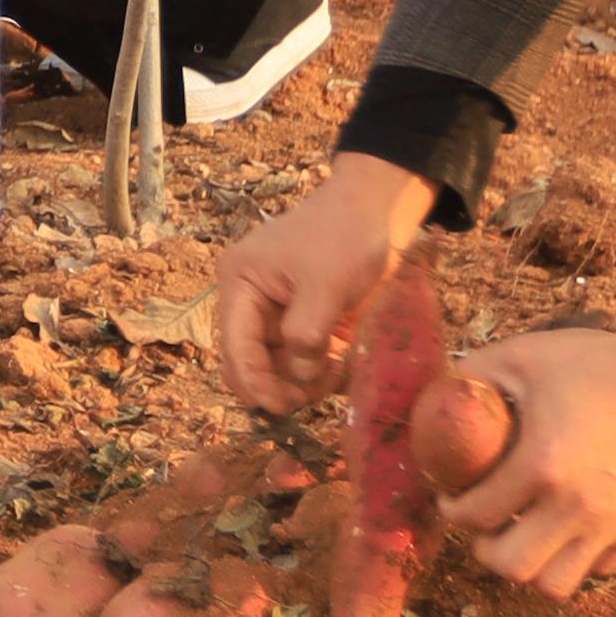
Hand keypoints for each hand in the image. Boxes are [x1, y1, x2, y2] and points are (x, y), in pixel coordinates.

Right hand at [208, 153, 436, 416]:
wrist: (379, 207)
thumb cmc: (346, 237)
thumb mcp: (325, 286)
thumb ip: (306, 336)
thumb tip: (299, 378)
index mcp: (241, 283)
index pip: (235, 345)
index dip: (254, 381)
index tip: (279, 409)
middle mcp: (250, 299)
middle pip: (249, 359)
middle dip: (275, 383)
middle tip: (309, 399)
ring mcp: (276, 310)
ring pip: (276, 364)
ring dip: (300, 380)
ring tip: (334, 375)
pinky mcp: (302, 317)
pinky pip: (300, 356)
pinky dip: (317, 369)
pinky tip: (339, 366)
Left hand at [430, 321, 615, 598]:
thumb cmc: (594, 363)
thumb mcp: (522, 355)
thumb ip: (471, 377)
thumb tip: (438, 399)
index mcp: (541, 466)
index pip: (475, 516)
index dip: (451, 509)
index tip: (452, 495)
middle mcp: (576, 506)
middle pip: (512, 567)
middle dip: (485, 548)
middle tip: (484, 523)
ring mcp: (613, 523)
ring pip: (557, 584)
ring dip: (531, 565)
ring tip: (523, 536)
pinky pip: (599, 568)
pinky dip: (575, 560)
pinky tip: (565, 529)